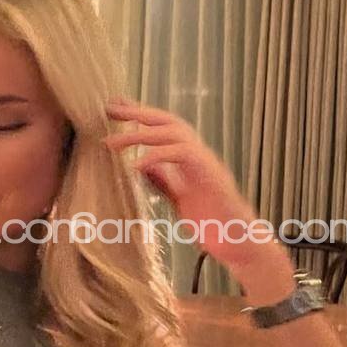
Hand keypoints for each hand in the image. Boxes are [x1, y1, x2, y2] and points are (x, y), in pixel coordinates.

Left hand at [103, 98, 281, 272]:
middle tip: (108, 109)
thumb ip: (163, 179)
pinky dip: (157, 156)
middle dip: (138, 113)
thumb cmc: (211, 221)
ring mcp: (206, 162)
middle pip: (168, 121)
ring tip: (112, 142)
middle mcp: (198, 154)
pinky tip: (136, 165)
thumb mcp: (178, 197)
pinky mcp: (210, 174)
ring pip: (174, 133)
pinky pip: (182, 154)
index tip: (116, 106)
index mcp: (190, 158)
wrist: (237, 240)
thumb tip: (142, 164)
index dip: (140, 115)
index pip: (164, 128)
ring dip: (140, 134)